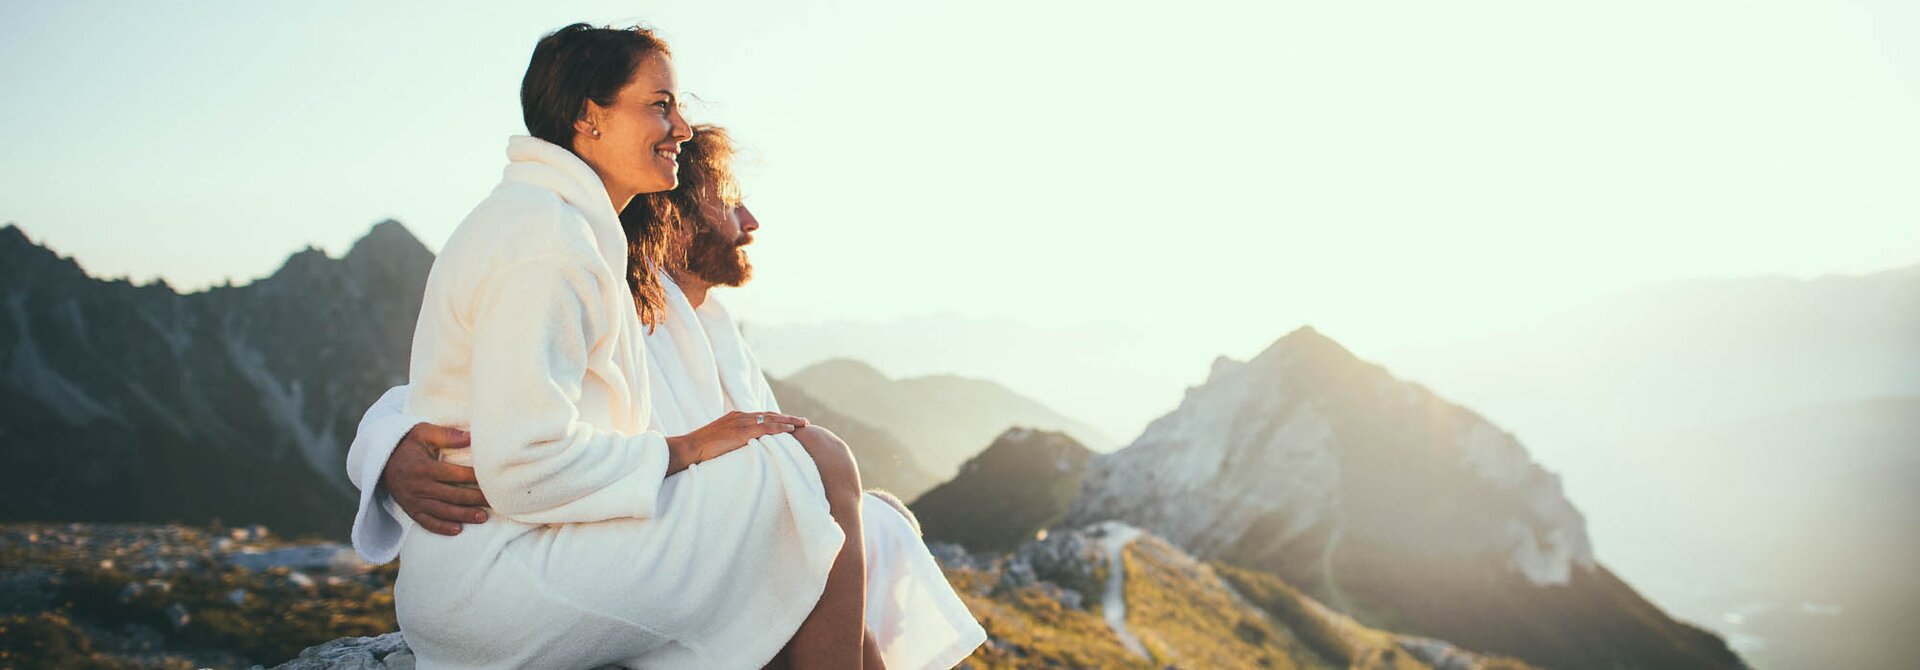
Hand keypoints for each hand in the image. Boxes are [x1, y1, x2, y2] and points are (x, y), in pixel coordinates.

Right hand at [380, 422, 490, 535]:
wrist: (381, 459)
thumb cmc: (407, 444)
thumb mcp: (423, 432)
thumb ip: (447, 435)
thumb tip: (470, 437)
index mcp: (424, 468)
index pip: (454, 475)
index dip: (473, 478)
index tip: (491, 480)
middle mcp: (419, 486)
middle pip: (452, 495)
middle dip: (474, 499)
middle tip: (494, 502)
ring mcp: (414, 500)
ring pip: (442, 511)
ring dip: (463, 515)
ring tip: (483, 517)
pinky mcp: (410, 509)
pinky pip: (426, 522)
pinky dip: (441, 528)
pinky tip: (457, 530)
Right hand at [666, 411, 807, 475]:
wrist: (688, 448)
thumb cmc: (702, 450)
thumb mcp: (721, 441)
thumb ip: (734, 442)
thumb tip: (745, 451)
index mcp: (736, 417)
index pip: (762, 417)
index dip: (778, 419)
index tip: (791, 423)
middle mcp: (740, 416)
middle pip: (770, 415)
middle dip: (788, 418)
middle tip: (804, 422)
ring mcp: (740, 423)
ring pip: (770, 420)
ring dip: (788, 422)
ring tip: (803, 425)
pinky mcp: (739, 432)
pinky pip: (764, 429)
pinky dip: (779, 428)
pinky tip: (790, 430)